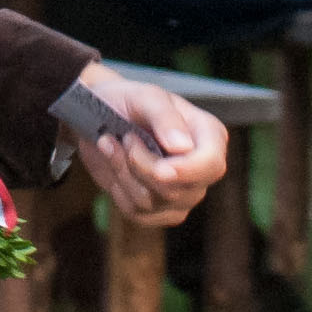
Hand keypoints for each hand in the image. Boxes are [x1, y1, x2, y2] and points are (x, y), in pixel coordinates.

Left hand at [73, 65, 229, 224]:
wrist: (99, 118)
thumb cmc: (128, 102)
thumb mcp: (145, 97)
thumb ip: (164, 117)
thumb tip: (183, 147)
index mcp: (209, 136)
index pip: (211, 164)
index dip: (187, 171)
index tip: (160, 169)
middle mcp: (202, 169)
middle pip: (178, 190)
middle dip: (141, 167)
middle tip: (126, 138)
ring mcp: (183, 194)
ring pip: (152, 203)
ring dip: (123, 173)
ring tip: (112, 144)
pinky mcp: (160, 210)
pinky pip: (138, 214)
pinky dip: (118, 189)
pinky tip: (115, 165)